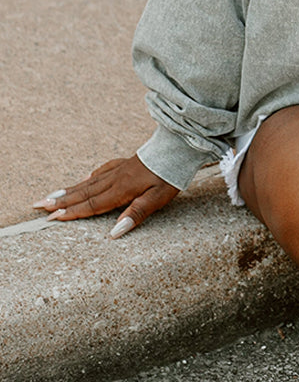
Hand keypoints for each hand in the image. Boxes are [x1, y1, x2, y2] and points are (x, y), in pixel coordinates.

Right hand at [33, 155, 178, 237]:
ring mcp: (118, 170)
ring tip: (51, 195)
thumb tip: (114, 233)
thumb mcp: (158, 199)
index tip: (53, 218)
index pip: (92, 204)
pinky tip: (84, 180)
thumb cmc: (169, 175)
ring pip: (88, 182)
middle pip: (83, 192)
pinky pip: (101, 172)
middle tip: (38, 205)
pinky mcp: (124, 164)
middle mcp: (115, 179)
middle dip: (60, 200)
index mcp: (121, 189)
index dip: (72, 212)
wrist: (177, 148)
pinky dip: (88, 178)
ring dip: (69, 190)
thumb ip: (136, 214)